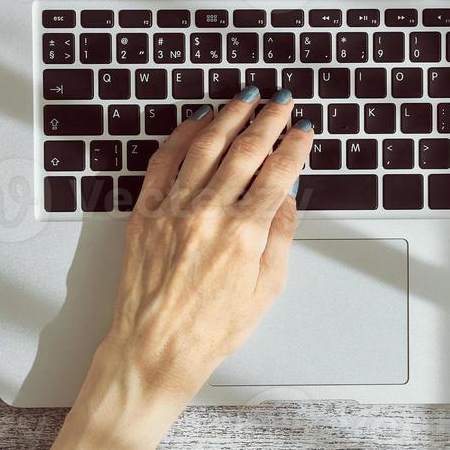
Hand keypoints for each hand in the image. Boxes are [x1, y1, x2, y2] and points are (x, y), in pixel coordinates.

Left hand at [42, 88, 312, 449]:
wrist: (154, 349)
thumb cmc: (210, 330)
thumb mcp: (266, 289)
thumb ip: (280, 238)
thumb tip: (286, 200)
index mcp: (244, 234)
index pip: (278, 173)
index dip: (295, 146)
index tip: (303, 132)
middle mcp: (209, 214)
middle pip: (245, 150)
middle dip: (268, 120)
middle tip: (281, 103)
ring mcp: (174, 209)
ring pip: (205, 146)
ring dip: (229, 116)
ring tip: (245, 100)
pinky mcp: (146, 213)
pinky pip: (165, 162)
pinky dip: (182, 136)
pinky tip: (198, 123)